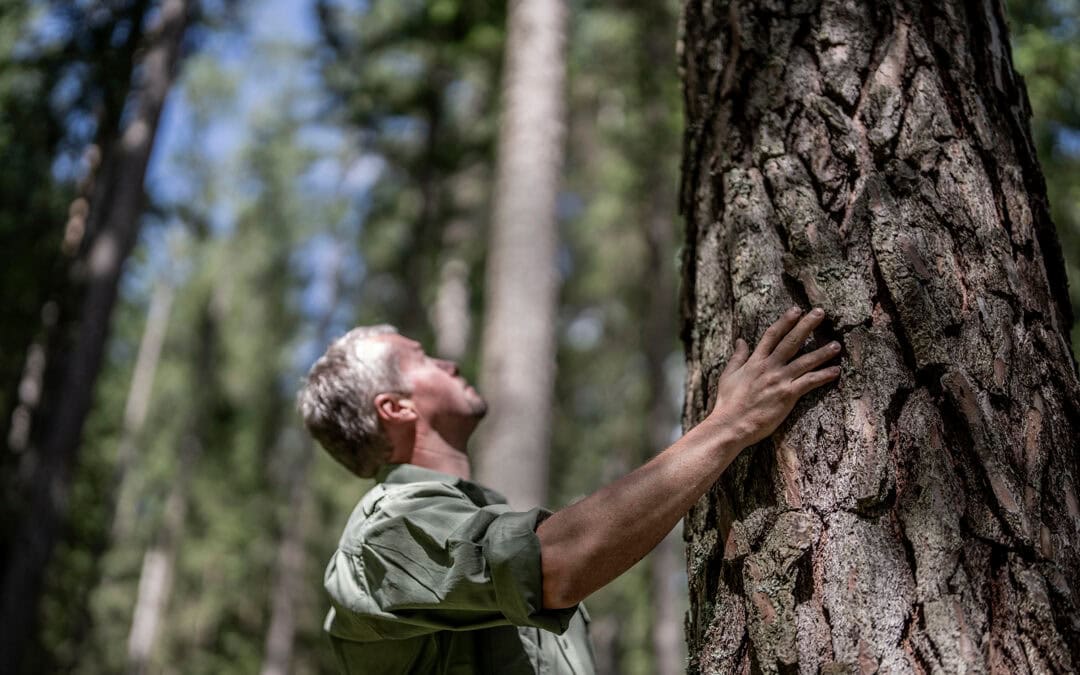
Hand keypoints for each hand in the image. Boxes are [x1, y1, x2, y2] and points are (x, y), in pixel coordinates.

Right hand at [707, 306, 840, 447]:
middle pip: (791, 341)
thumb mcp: (729, 375)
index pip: (772, 335)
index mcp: (755, 361)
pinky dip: (823, 376)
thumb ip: (737, 357)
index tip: (796, 310)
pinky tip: (836, 371)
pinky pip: (809, 382)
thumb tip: (740, 340)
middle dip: (807, 325)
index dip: (785, 321)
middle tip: (821, 313)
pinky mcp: (787, 395)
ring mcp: (779, 380)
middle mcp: (769, 367)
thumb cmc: (728, 402)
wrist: (731, 424)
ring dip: (822, 352)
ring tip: (837, 345)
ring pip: (805, 361)